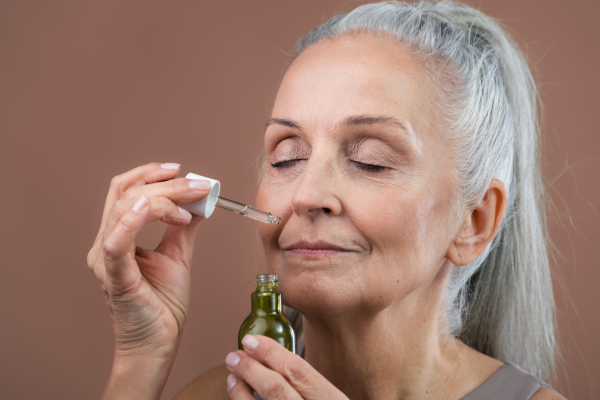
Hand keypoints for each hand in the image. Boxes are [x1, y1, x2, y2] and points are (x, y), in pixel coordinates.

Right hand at [87, 162, 209, 360]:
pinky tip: (151, 205)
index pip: (125, 190)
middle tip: (198, 185)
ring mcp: (106, 259)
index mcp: (118, 235)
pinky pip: (116, 243)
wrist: (158, 342)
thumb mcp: (178, 255)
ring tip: (190, 204)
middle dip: (166, 184)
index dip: (151, 174)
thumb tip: (200, 201)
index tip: (184, 171)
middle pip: (127, 193)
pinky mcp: (114, 276)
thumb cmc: (163, 304)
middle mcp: (106, 242)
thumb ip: (184, 227)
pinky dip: (131, 220)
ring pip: (125, 208)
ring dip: (163, 198)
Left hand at [225, 335, 348, 399]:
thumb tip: (273, 360)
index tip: (252, 341)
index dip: (271, 352)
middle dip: (250, 368)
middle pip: (276, 389)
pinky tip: (237, 394)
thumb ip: (309, 388)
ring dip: (241, 388)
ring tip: (232, 373)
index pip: (298, 371)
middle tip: (233, 355)